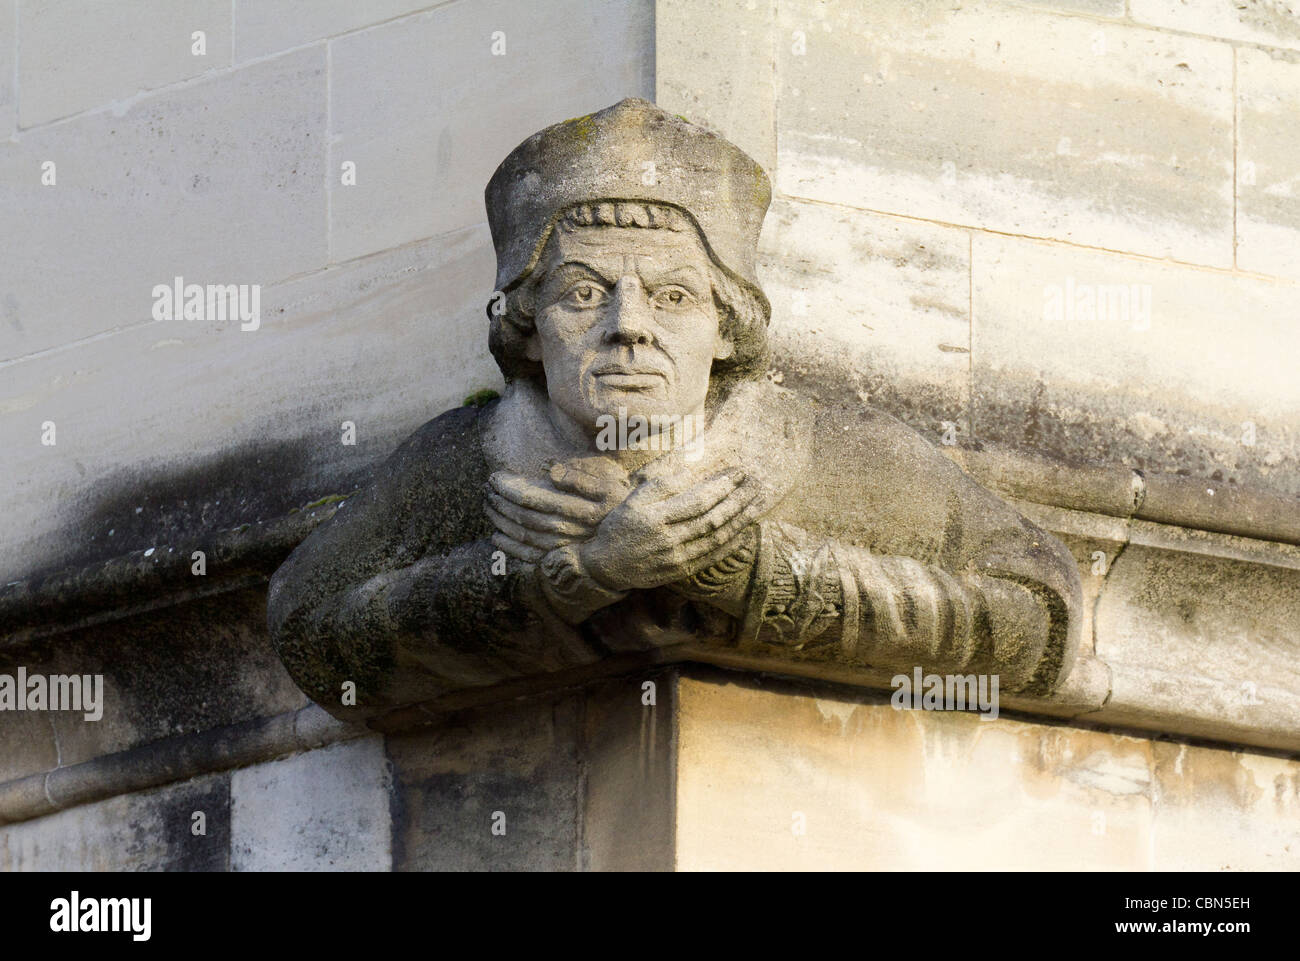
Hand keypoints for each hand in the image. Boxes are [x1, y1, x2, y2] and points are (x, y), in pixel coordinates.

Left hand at [486, 464, 624, 562]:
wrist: (636, 540)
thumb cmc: (621, 506)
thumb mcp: (609, 485)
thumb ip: (580, 478)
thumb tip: (551, 471)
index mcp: (577, 509)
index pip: (533, 497)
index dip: (509, 488)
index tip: (494, 477)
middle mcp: (568, 531)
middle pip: (523, 517)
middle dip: (500, 502)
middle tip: (485, 489)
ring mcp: (563, 549)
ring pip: (522, 536)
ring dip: (500, 521)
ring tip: (487, 506)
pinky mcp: (561, 561)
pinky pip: (529, 557)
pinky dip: (509, 547)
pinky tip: (495, 537)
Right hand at [578, 469, 765, 591]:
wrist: (607, 567)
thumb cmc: (620, 528)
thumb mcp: (632, 501)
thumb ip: (660, 486)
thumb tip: (688, 470)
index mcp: (656, 518)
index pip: (698, 500)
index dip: (722, 486)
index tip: (739, 472)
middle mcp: (669, 539)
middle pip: (712, 518)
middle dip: (738, 499)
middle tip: (756, 484)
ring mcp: (676, 557)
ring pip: (716, 537)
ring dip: (740, 520)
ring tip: (757, 503)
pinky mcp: (681, 571)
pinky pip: (711, 556)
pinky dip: (730, 544)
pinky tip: (744, 531)